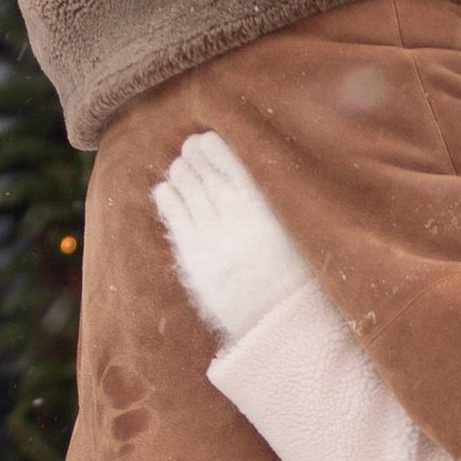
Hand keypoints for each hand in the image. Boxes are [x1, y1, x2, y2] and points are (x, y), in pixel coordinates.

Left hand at [154, 129, 314, 342]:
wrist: (277, 322)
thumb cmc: (295, 280)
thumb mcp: (297, 235)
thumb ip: (277, 207)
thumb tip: (256, 181)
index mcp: (263, 207)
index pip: (232, 166)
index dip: (216, 149)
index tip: (207, 138)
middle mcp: (233, 216)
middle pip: (207, 176)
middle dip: (195, 157)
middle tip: (189, 146)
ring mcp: (211, 235)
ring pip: (189, 193)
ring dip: (181, 174)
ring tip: (178, 164)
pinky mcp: (194, 256)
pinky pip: (175, 219)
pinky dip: (167, 200)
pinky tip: (163, 189)